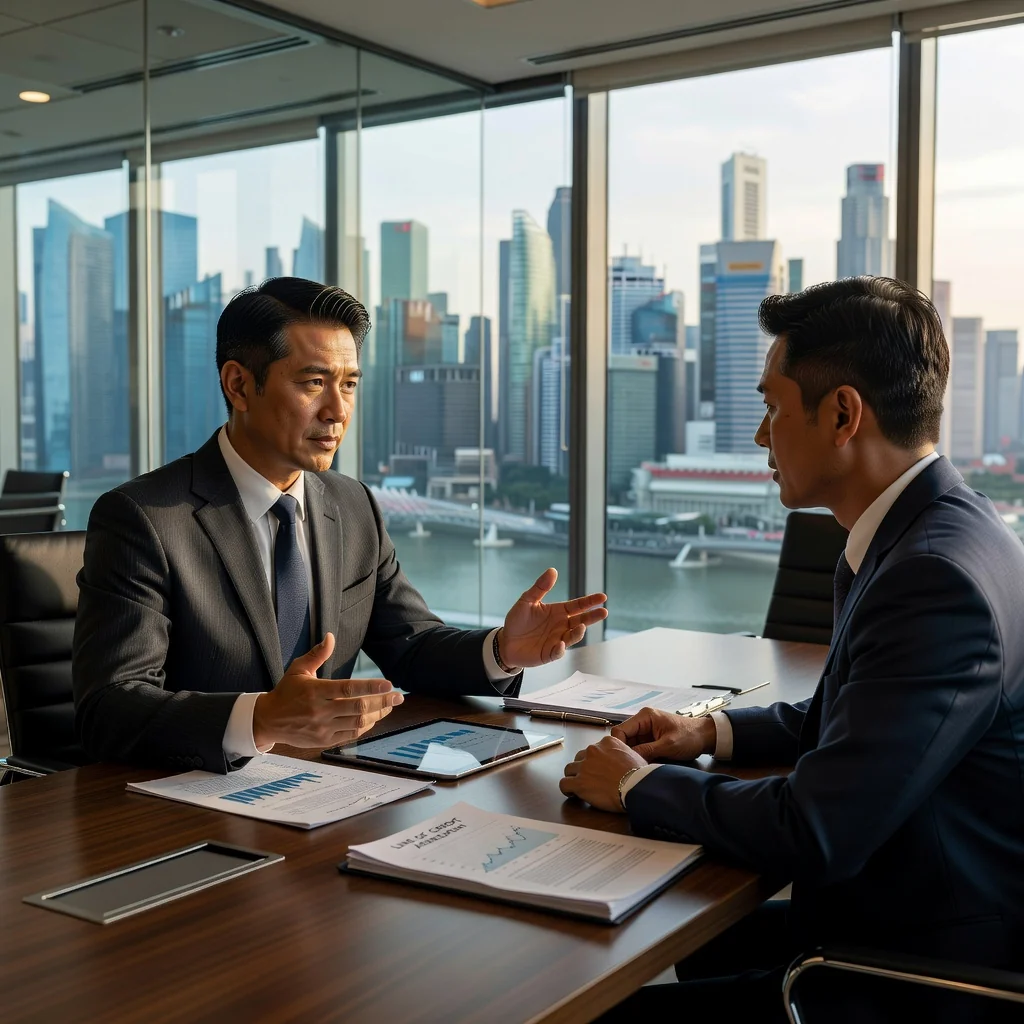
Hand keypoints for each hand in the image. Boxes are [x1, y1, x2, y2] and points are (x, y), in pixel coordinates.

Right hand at [252, 633, 403, 747]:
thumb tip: (331, 636)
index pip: (348, 689)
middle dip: (382, 702)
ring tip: (390, 706)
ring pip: (358, 723)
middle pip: (358, 707)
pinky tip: (374, 717)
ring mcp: (323, 728)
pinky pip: (350, 734)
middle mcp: (320, 711)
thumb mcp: (298, 669)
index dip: (371, 687)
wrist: (268, 720)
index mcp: (315, 691)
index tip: (389, 685)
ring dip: (378, 714)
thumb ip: (317, 654)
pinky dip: (365, 726)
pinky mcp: (323, 741)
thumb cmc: (286, 691)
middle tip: (399, 697)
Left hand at [499, 568, 607, 668]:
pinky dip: (560, 649)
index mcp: (558, 612)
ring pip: (572, 637)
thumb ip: (540, 587)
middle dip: (592, 617)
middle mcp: (561, 626)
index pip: (578, 606)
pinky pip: (557, 652)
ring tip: (581, 626)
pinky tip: (561, 644)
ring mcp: (557, 640)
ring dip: (578, 632)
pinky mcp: (549, 654)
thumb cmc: (518, 620)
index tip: (603, 597)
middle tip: (604, 612)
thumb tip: (553, 570)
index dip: (590, 601)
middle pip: (581, 620)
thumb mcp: (527, 600)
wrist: (506, 641)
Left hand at [559, 735, 647, 812]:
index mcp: (606, 742)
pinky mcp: (579, 782)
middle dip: (583, 767)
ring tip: (580, 786)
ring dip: (574, 777)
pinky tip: (572, 793)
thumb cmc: (639, 775)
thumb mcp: (634, 754)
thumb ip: (622, 752)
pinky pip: (564, 784)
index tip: (598, 768)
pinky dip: (566, 789)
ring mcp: (584, 766)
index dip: (595, 760)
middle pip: (580, 757)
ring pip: (569, 769)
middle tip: (590, 778)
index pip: (594, 749)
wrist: (636, 787)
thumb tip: (622, 759)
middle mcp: (593, 751)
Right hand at [611, 707, 716, 761]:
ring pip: (630, 744)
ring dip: (633, 755)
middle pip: (624, 738)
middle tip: (630, 766)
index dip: (619, 745)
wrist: (705, 736)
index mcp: (644, 716)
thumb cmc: (689, 737)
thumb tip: (627, 759)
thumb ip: (646, 751)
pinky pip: (639, 747)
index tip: (623, 760)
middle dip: (626, 752)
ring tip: (637, 766)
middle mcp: (642, 721)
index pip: (620, 730)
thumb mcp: (668, 745)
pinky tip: (643, 764)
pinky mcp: (650, 738)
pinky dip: (640, 756)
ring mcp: (646, 730)